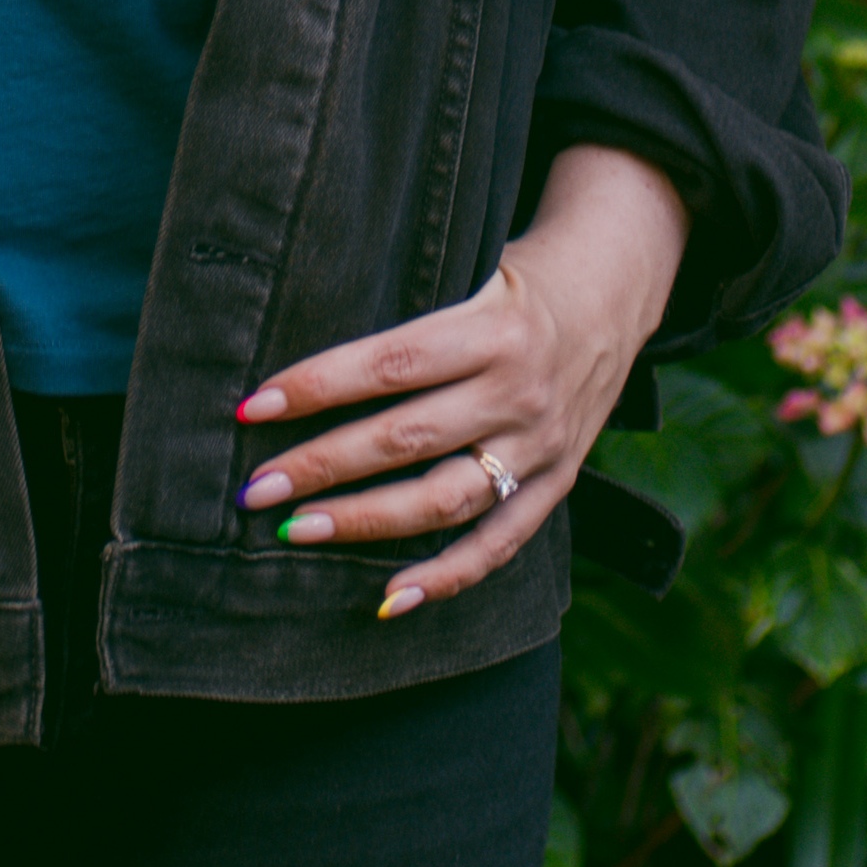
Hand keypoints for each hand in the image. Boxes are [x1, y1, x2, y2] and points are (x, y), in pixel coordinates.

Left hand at [230, 143, 687, 620]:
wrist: (613, 295)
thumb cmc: (513, 281)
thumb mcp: (469, 268)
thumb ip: (405, 314)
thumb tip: (301, 362)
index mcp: (492, 328)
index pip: (390, 364)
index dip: (318, 387)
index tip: (254, 408)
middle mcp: (519, 391)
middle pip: (407, 438)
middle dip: (321, 466)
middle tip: (255, 488)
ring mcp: (541, 446)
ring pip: (445, 499)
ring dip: (365, 522)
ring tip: (297, 531)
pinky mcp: (556, 484)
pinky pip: (499, 544)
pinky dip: (444, 578)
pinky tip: (387, 598)